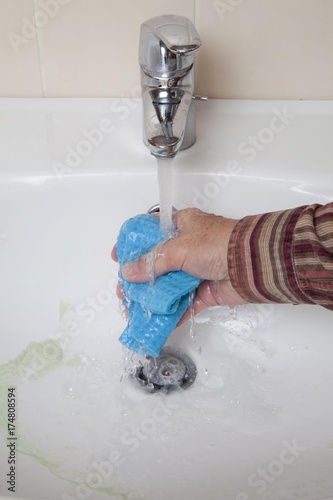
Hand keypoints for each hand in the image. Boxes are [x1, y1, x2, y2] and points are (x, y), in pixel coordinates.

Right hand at [111, 208, 247, 324]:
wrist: (252, 265)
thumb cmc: (218, 245)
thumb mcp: (178, 248)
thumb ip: (151, 263)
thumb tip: (128, 273)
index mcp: (182, 225)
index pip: (151, 231)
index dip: (133, 243)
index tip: (118, 256)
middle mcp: (187, 246)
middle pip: (157, 262)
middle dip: (139, 277)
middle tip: (124, 290)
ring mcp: (196, 269)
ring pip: (168, 284)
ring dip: (153, 297)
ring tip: (135, 309)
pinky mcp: (205, 290)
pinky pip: (184, 303)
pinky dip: (172, 312)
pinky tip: (158, 321)